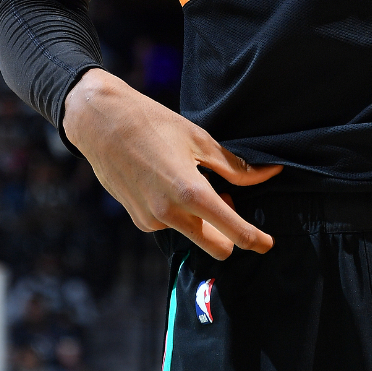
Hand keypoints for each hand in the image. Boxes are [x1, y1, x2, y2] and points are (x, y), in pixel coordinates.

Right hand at [63, 69, 281, 259]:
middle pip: (216, 247)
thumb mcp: (199, 139)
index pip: (232, 230)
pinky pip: (172, 224)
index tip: (268, 244)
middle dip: (229, 233)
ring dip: (203, 219)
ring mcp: (152, 220)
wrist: (102, 125)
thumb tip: (268, 174)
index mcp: (189, 192)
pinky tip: (173, 183)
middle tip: (228, 196)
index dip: (254, 240)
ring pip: (193, 234)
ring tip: (196, 179)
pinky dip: (181, 212)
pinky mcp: (139, 220)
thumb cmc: (154, 124)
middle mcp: (170, 214)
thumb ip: (234, 166)